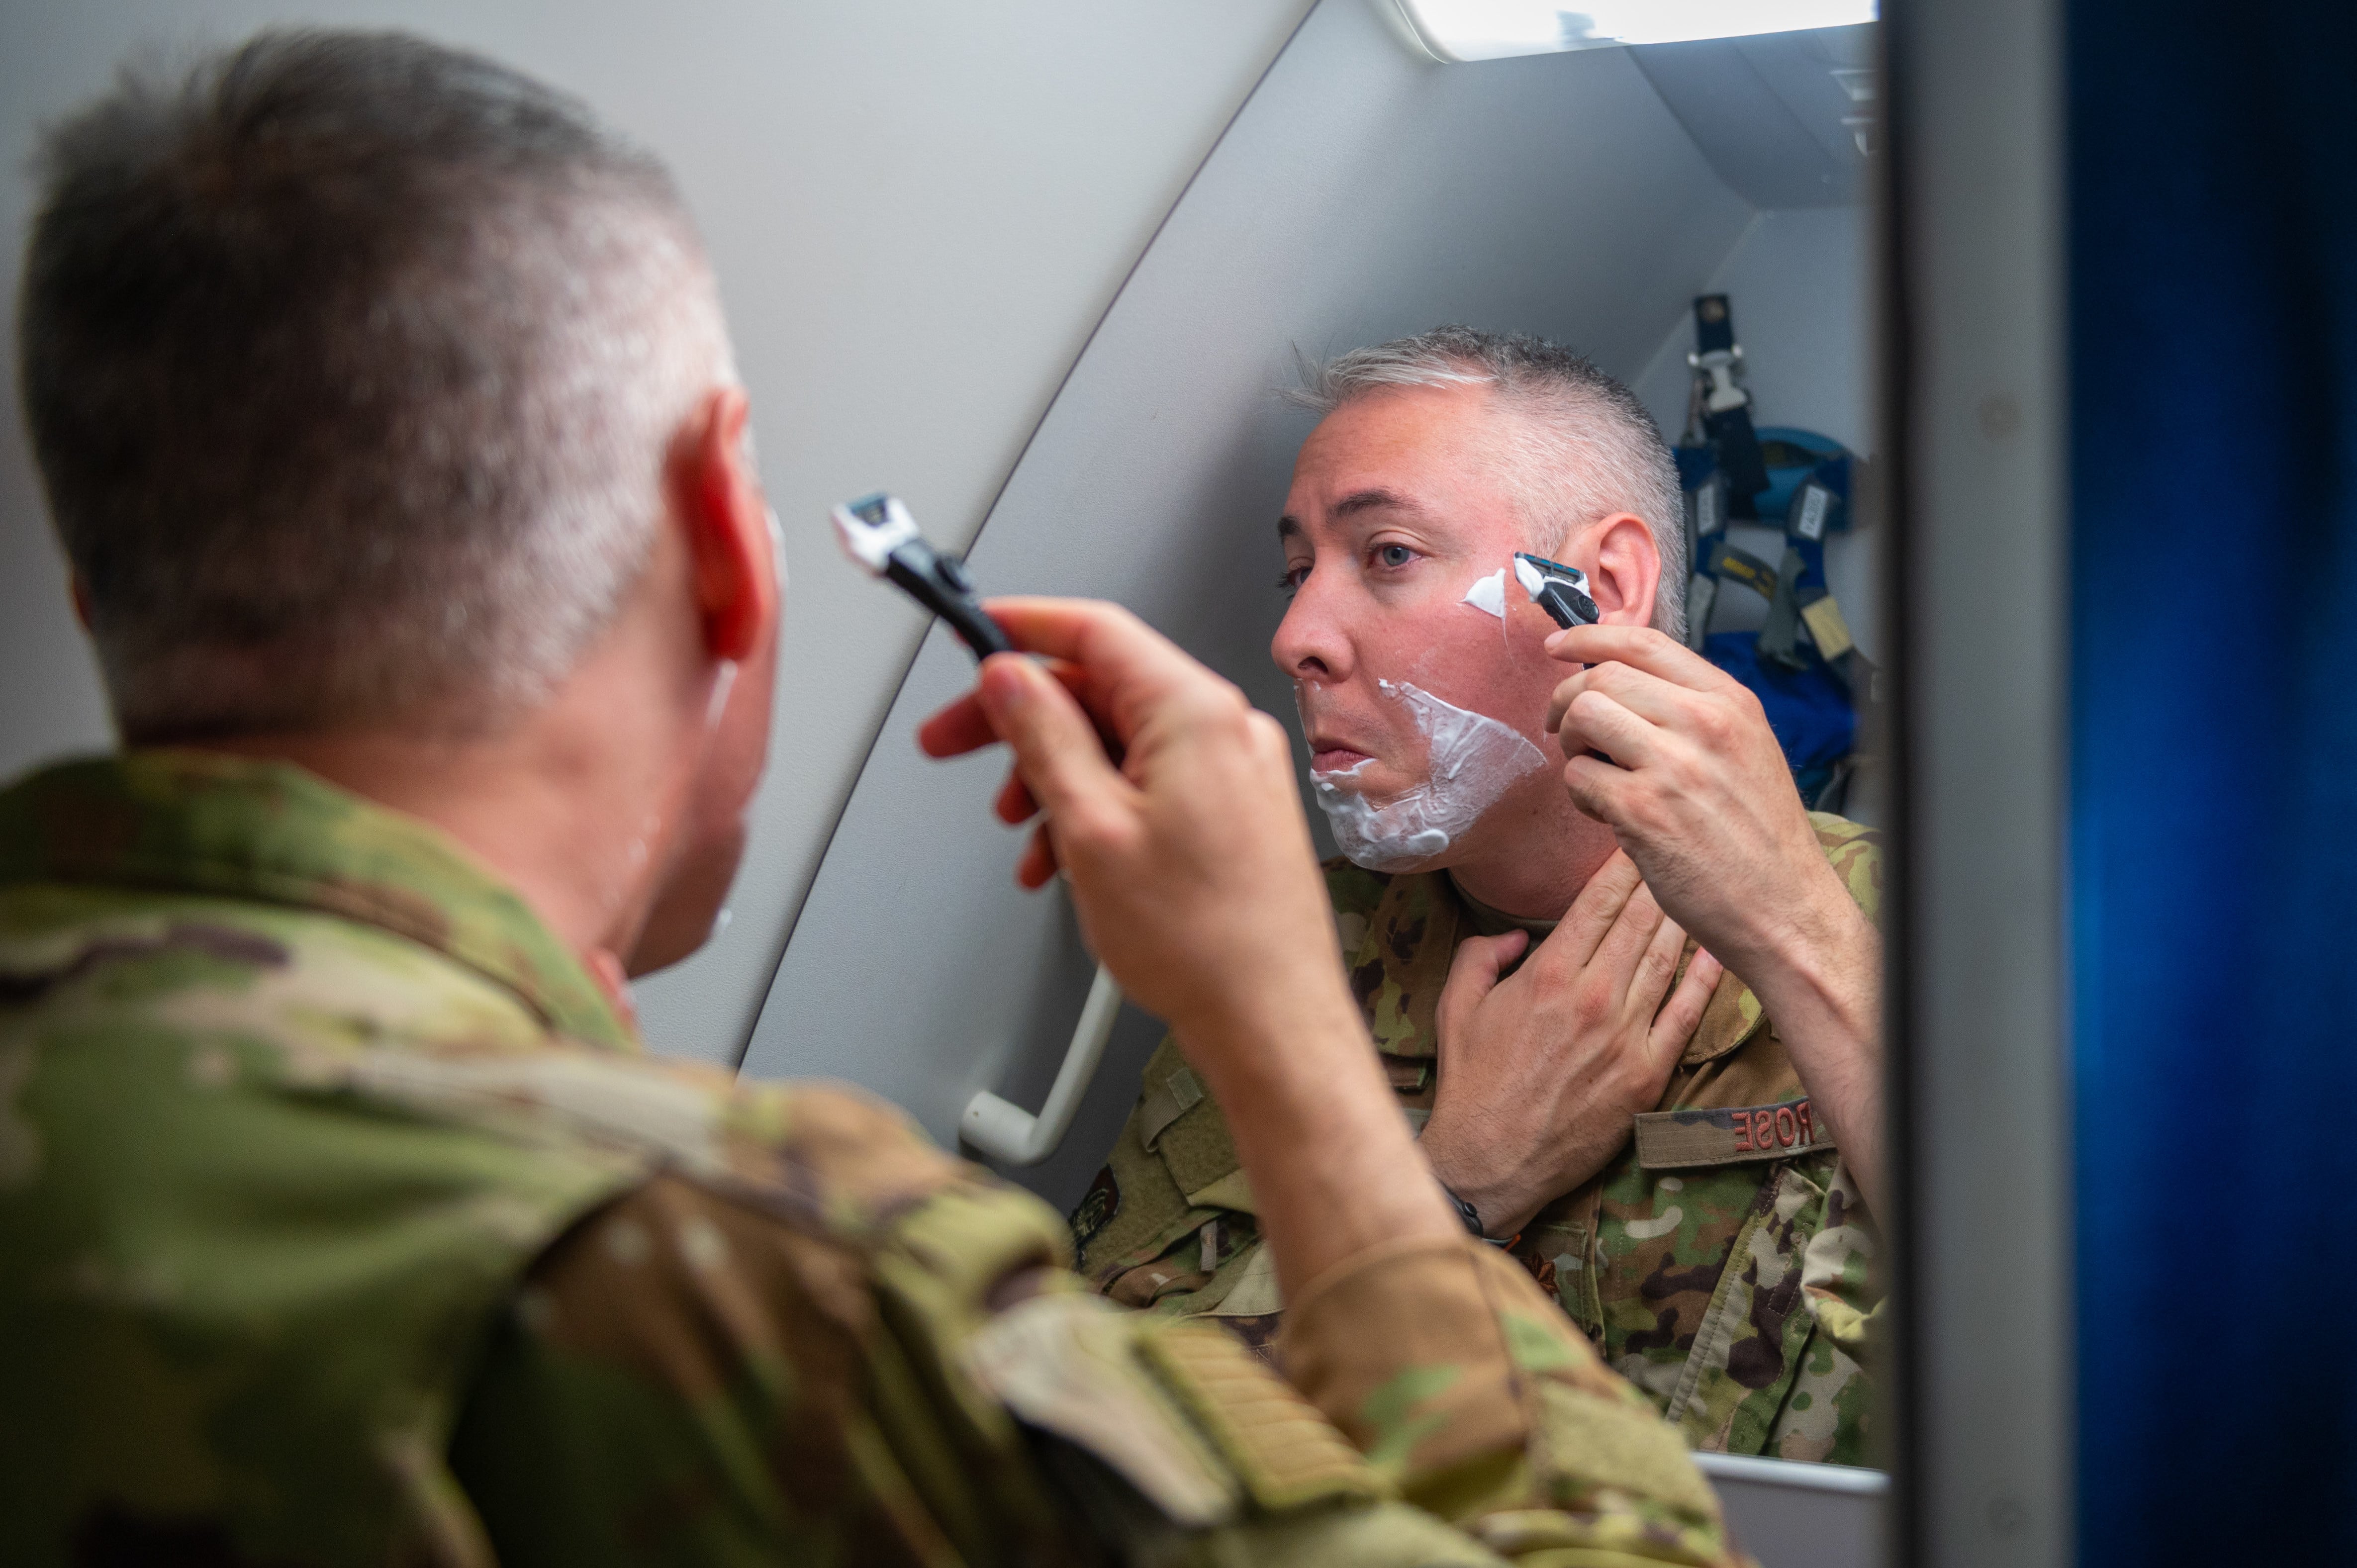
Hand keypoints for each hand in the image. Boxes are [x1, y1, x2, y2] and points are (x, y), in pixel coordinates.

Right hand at [918, 598, 1337, 1042]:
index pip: (1094, 630)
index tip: (972, 637)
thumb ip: (1044, 737)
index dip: (1021, 626)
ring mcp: (1236, 769)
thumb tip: (1011, 679)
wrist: (1270, 1020)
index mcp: (1195, 711)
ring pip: (1120, 742)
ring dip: (1056, 778)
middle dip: (1023, 722)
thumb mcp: (1089, 826)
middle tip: (955, 745)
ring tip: (1027, 837)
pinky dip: (1098, 808)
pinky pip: (1151, 782)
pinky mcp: (1236, 810)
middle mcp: (1226, 728)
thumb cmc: (1202, 941)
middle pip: (1100, 688)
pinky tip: (1068, 858)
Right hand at [1420, 851, 1721, 1236]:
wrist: (1493, 1159)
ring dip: (1684, 920)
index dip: (1620, 866)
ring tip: (1699, 889)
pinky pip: (1685, 1016)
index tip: (1633, 839)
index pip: (1598, 903)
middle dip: (1658, 881)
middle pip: (1640, 922)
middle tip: (1676, 850)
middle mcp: (1595, 997)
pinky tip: (1717, 953)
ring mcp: (1627, 1036)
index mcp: (1549, 975)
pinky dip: (1705, 980)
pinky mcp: (1647, 1073)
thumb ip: (1481, 955)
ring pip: (1667, 960)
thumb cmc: (1473, 1082)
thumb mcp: (1457, 1006)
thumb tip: (1516, 935)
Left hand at [1542, 624, 1882, 1214]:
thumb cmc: (1760, 838)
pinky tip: (1603, 813)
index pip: (1644, 642)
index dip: (1590, 637)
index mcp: (1731, 702)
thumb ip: (1694, 713)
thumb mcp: (1746, 752)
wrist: (1785, 909)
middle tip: (1564, 731)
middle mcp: (1704, 723)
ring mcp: (1672, 765)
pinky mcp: (1642, 811)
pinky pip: (1578, 778)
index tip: (1558, 647)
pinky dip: (1579, 794)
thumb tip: (1622, 685)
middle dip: (1567, 700)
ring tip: (1590, 774)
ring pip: (1582, 718)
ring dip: (1570, 745)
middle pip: (1602, 678)